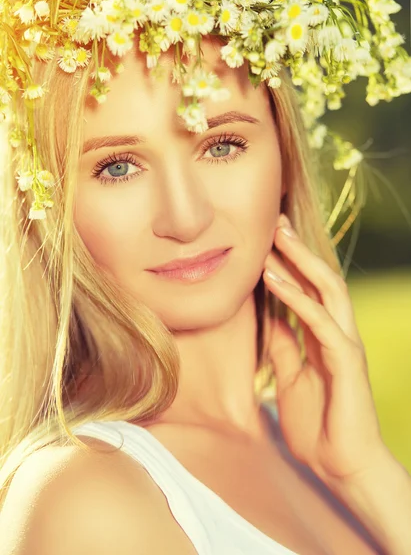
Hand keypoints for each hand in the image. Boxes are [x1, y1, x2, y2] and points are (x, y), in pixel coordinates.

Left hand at [263, 213, 388, 489]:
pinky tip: (274, 280)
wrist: (343, 468)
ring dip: (299, 261)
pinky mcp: (346, 360)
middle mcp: (338, 333)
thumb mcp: (290, 379)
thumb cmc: (318, 427)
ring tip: (275, 236)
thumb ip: (283, 347)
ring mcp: (345, 344)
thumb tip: (269, 317)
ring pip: (327, 289)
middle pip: (321, 279)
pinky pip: (320, 321)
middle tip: (274, 221)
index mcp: (324, 338)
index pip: (309, 290)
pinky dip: (296, 298)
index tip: (266, 240)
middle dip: (298, 249)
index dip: (290, 264)